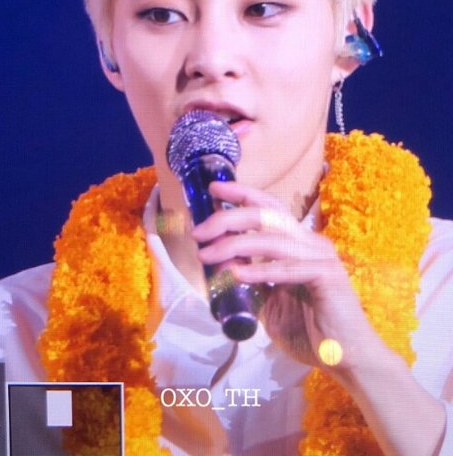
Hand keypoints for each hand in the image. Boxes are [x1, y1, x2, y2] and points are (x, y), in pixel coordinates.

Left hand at [191, 180, 383, 372]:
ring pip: (272, 239)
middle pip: (266, 214)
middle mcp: (310, 242)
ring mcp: (321, 256)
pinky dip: (260, 271)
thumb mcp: (270, 302)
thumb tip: (222, 267)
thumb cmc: (310, 330)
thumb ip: (251, 281)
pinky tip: (237, 274)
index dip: (241, 194)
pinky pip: (288, 269)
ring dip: (234, 245)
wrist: (346, 358)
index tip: (212, 188)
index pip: (269, 207)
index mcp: (299, 242)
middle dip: (228, 217)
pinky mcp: (327, 276)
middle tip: (199, 231)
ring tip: (207, 255)